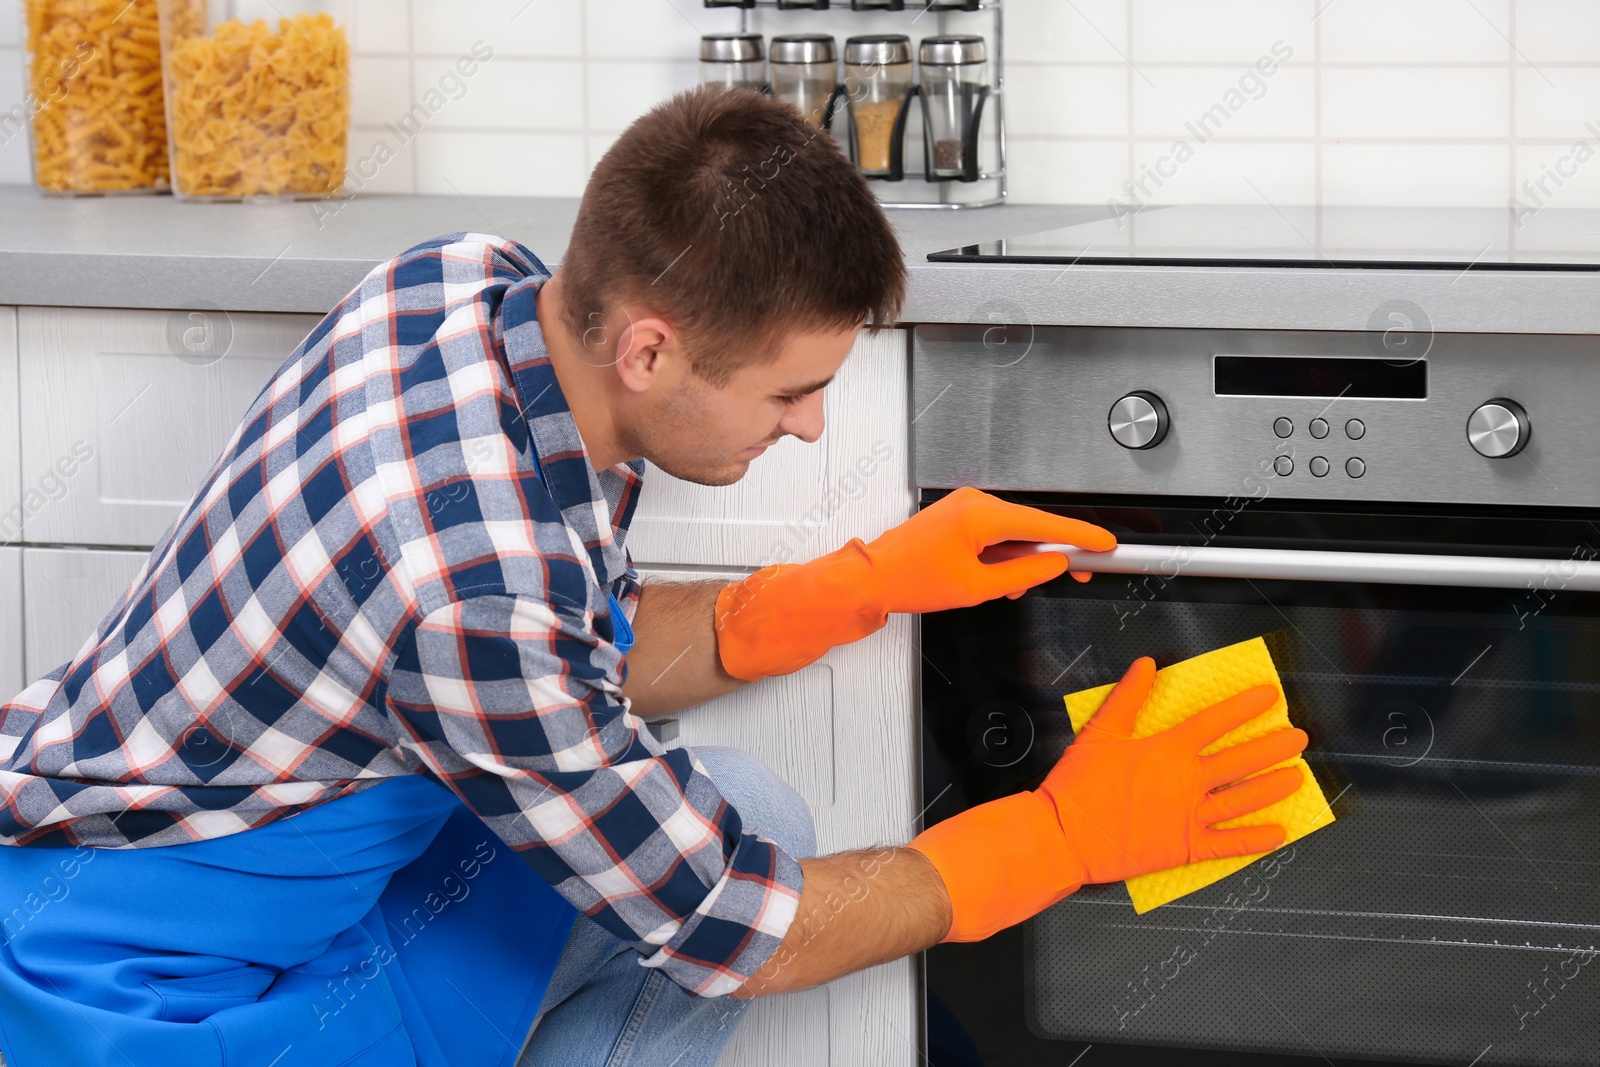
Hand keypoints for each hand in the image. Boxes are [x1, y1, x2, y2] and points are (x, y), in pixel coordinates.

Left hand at [857, 487, 1114, 611]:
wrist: (873, 577)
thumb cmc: (911, 580)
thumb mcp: (978, 588)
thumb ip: (1023, 575)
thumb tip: (1053, 565)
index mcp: (980, 515)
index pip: (1044, 523)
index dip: (1081, 535)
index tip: (1105, 543)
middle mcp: (974, 502)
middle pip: (1033, 525)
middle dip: (1055, 552)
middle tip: (1080, 572)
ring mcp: (966, 505)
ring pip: (1015, 531)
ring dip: (1024, 558)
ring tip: (1013, 589)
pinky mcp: (959, 514)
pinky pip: (996, 530)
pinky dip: (1005, 553)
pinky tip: (1000, 577)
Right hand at [1041, 656, 1306, 883]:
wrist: (1064, 836)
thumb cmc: (1078, 787)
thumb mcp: (1099, 732)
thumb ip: (1128, 697)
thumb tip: (1146, 665)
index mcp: (1167, 750)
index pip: (1216, 721)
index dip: (1245, 707)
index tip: (1269, 697)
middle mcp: (1186, 781)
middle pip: (1241, 759)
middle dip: (1274, 747)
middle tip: (1297, 739)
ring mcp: (1189, 816)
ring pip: (1244, 799)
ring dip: (1274, 787)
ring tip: (1297, 778)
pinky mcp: (1185, 847)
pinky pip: (1229, 845)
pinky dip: (1256, 840)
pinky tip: (1277, 834)